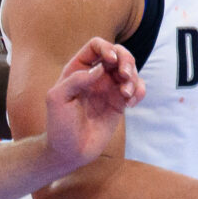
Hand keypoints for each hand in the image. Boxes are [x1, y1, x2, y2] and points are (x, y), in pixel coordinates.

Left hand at [40, 37, 143, 171]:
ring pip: (130, 69)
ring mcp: (109, 88)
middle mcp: (95, 76)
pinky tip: (131, 103)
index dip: (106, 48)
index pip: (95, 46)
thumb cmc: (59, 126)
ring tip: (126, 95)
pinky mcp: (120, 102)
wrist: (70, 152)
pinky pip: (137, 88)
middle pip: (118, 53)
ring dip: (134, 78)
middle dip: (126, 60)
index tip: (110, 61)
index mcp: (78, 70)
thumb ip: (76, 79)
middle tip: (125, 76)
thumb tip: (100, 68)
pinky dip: (140, 91)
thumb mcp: (57, 99)